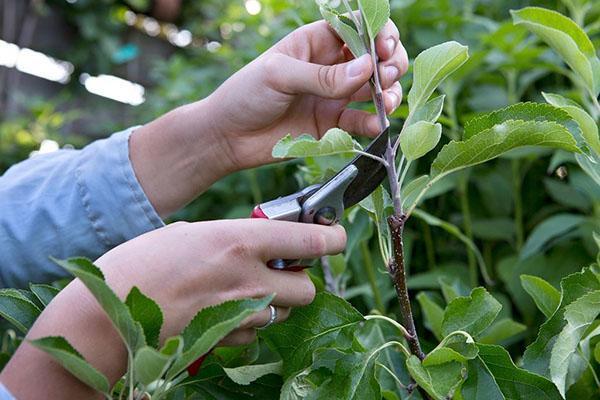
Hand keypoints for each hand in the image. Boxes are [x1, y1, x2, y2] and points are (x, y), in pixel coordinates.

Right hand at [1, 220, 345, 398]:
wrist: (107, 316)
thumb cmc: (142, 263)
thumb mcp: (191, 232)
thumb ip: (233, 237)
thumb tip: (259, 241)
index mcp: (241, 241)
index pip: (312, 241)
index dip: (332, 237)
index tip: (334, 235)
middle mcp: (250, 280)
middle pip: (308, 288)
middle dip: (300, 280)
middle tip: (280, 269)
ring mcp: (241, 315)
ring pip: (284, 312)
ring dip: (274, 301)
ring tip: (241, 288)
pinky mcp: (229, 341)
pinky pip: (256, 332)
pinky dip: (249, 322)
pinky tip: (222, 310)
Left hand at [129, 19, 407, 216]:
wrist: (228, 138)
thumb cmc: (245, 94)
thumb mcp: (279, 76)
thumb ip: (322, 76)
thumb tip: (367, 68)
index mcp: (316, 42)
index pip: (358, 28)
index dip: (379, 33)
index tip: (385, 48)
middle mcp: (330, 66)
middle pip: (375, 58)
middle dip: (390, 63)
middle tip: (388, 76)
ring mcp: (333, 96)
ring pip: (374, 89)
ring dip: (389, 92)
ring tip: (387, 101)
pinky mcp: (332, 125)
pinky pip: (360, 121)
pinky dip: (373, 122)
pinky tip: (377, 124)